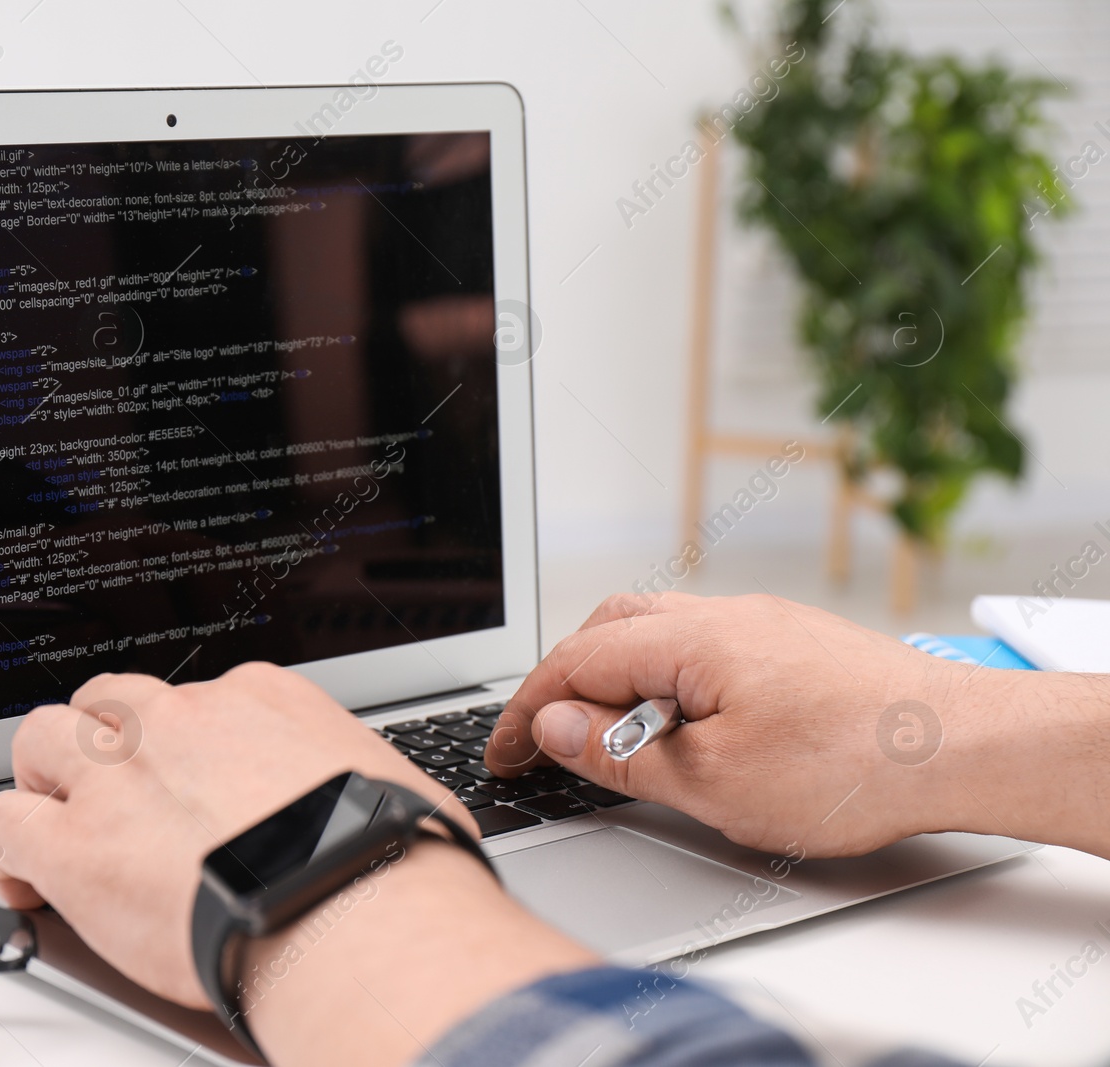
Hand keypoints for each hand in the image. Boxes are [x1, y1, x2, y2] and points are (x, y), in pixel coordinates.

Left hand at [0, 662, 470, 1009]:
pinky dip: (3, 853)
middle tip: (109, 787)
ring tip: (50, 816)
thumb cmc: (386, 859)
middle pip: (112, 701)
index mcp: (260, 699)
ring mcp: (123, 778)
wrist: (351, 911)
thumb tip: (368, 804)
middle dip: (102, 738)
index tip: (189, 779)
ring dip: (43, 775)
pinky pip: (5, 826)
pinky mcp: (79, 847)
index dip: (183, 744)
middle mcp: (182, 722)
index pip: (199, 700)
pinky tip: (21, 881)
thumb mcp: (386, 781)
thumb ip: (346, 780)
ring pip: (43, 737)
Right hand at [486, 591, 1109, 858]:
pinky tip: (685, 723)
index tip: (506, 750)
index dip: (528, 709)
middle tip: (547, 738)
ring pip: (658, 630)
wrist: (959, 746)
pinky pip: (703, 642)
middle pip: (609, 627)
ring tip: (613, 736)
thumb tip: (558, 728)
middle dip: (564, 680)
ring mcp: (761, 623)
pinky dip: (666, 676)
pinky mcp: (793, 641)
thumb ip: (621, 756)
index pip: (575, 661)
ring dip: (617, 675)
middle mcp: (721, 615)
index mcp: (688, 640)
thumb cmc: (850, 765)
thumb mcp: (711, 783)